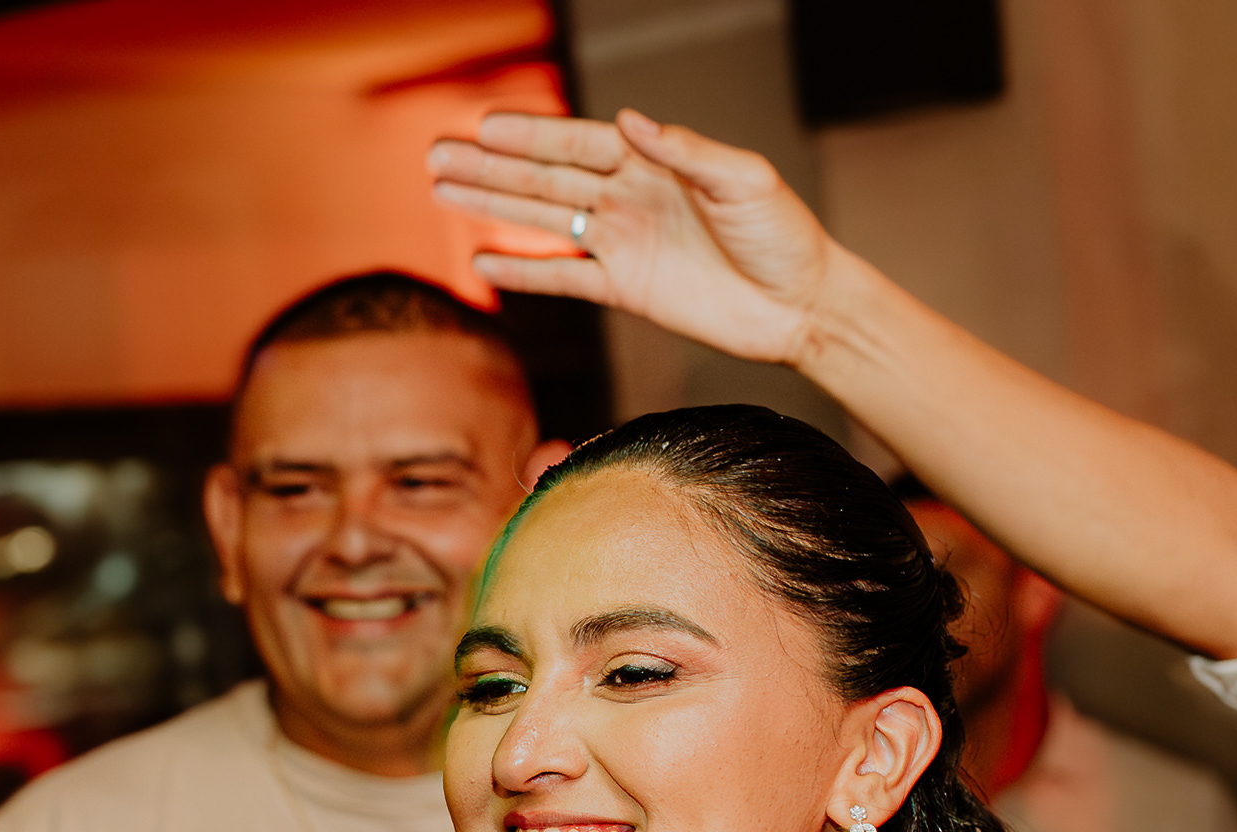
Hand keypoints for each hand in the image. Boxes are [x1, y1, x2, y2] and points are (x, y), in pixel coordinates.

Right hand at [426, 107, 844, 365]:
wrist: (799, 304)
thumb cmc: (783, 234)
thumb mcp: (743, 180)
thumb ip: (686, 152)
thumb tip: (633, 122)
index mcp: (653, 162)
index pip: (578, 143)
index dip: (532, 135)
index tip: (486, 126)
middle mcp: (629, 197)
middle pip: (545, 177)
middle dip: (491, 166)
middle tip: (438, 155)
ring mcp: (621, 242)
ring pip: (543, 220)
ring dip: (493, 206)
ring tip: (443, 191)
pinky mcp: (623, 288)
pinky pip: (563, 277)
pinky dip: (524, 271)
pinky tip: (484, 262)